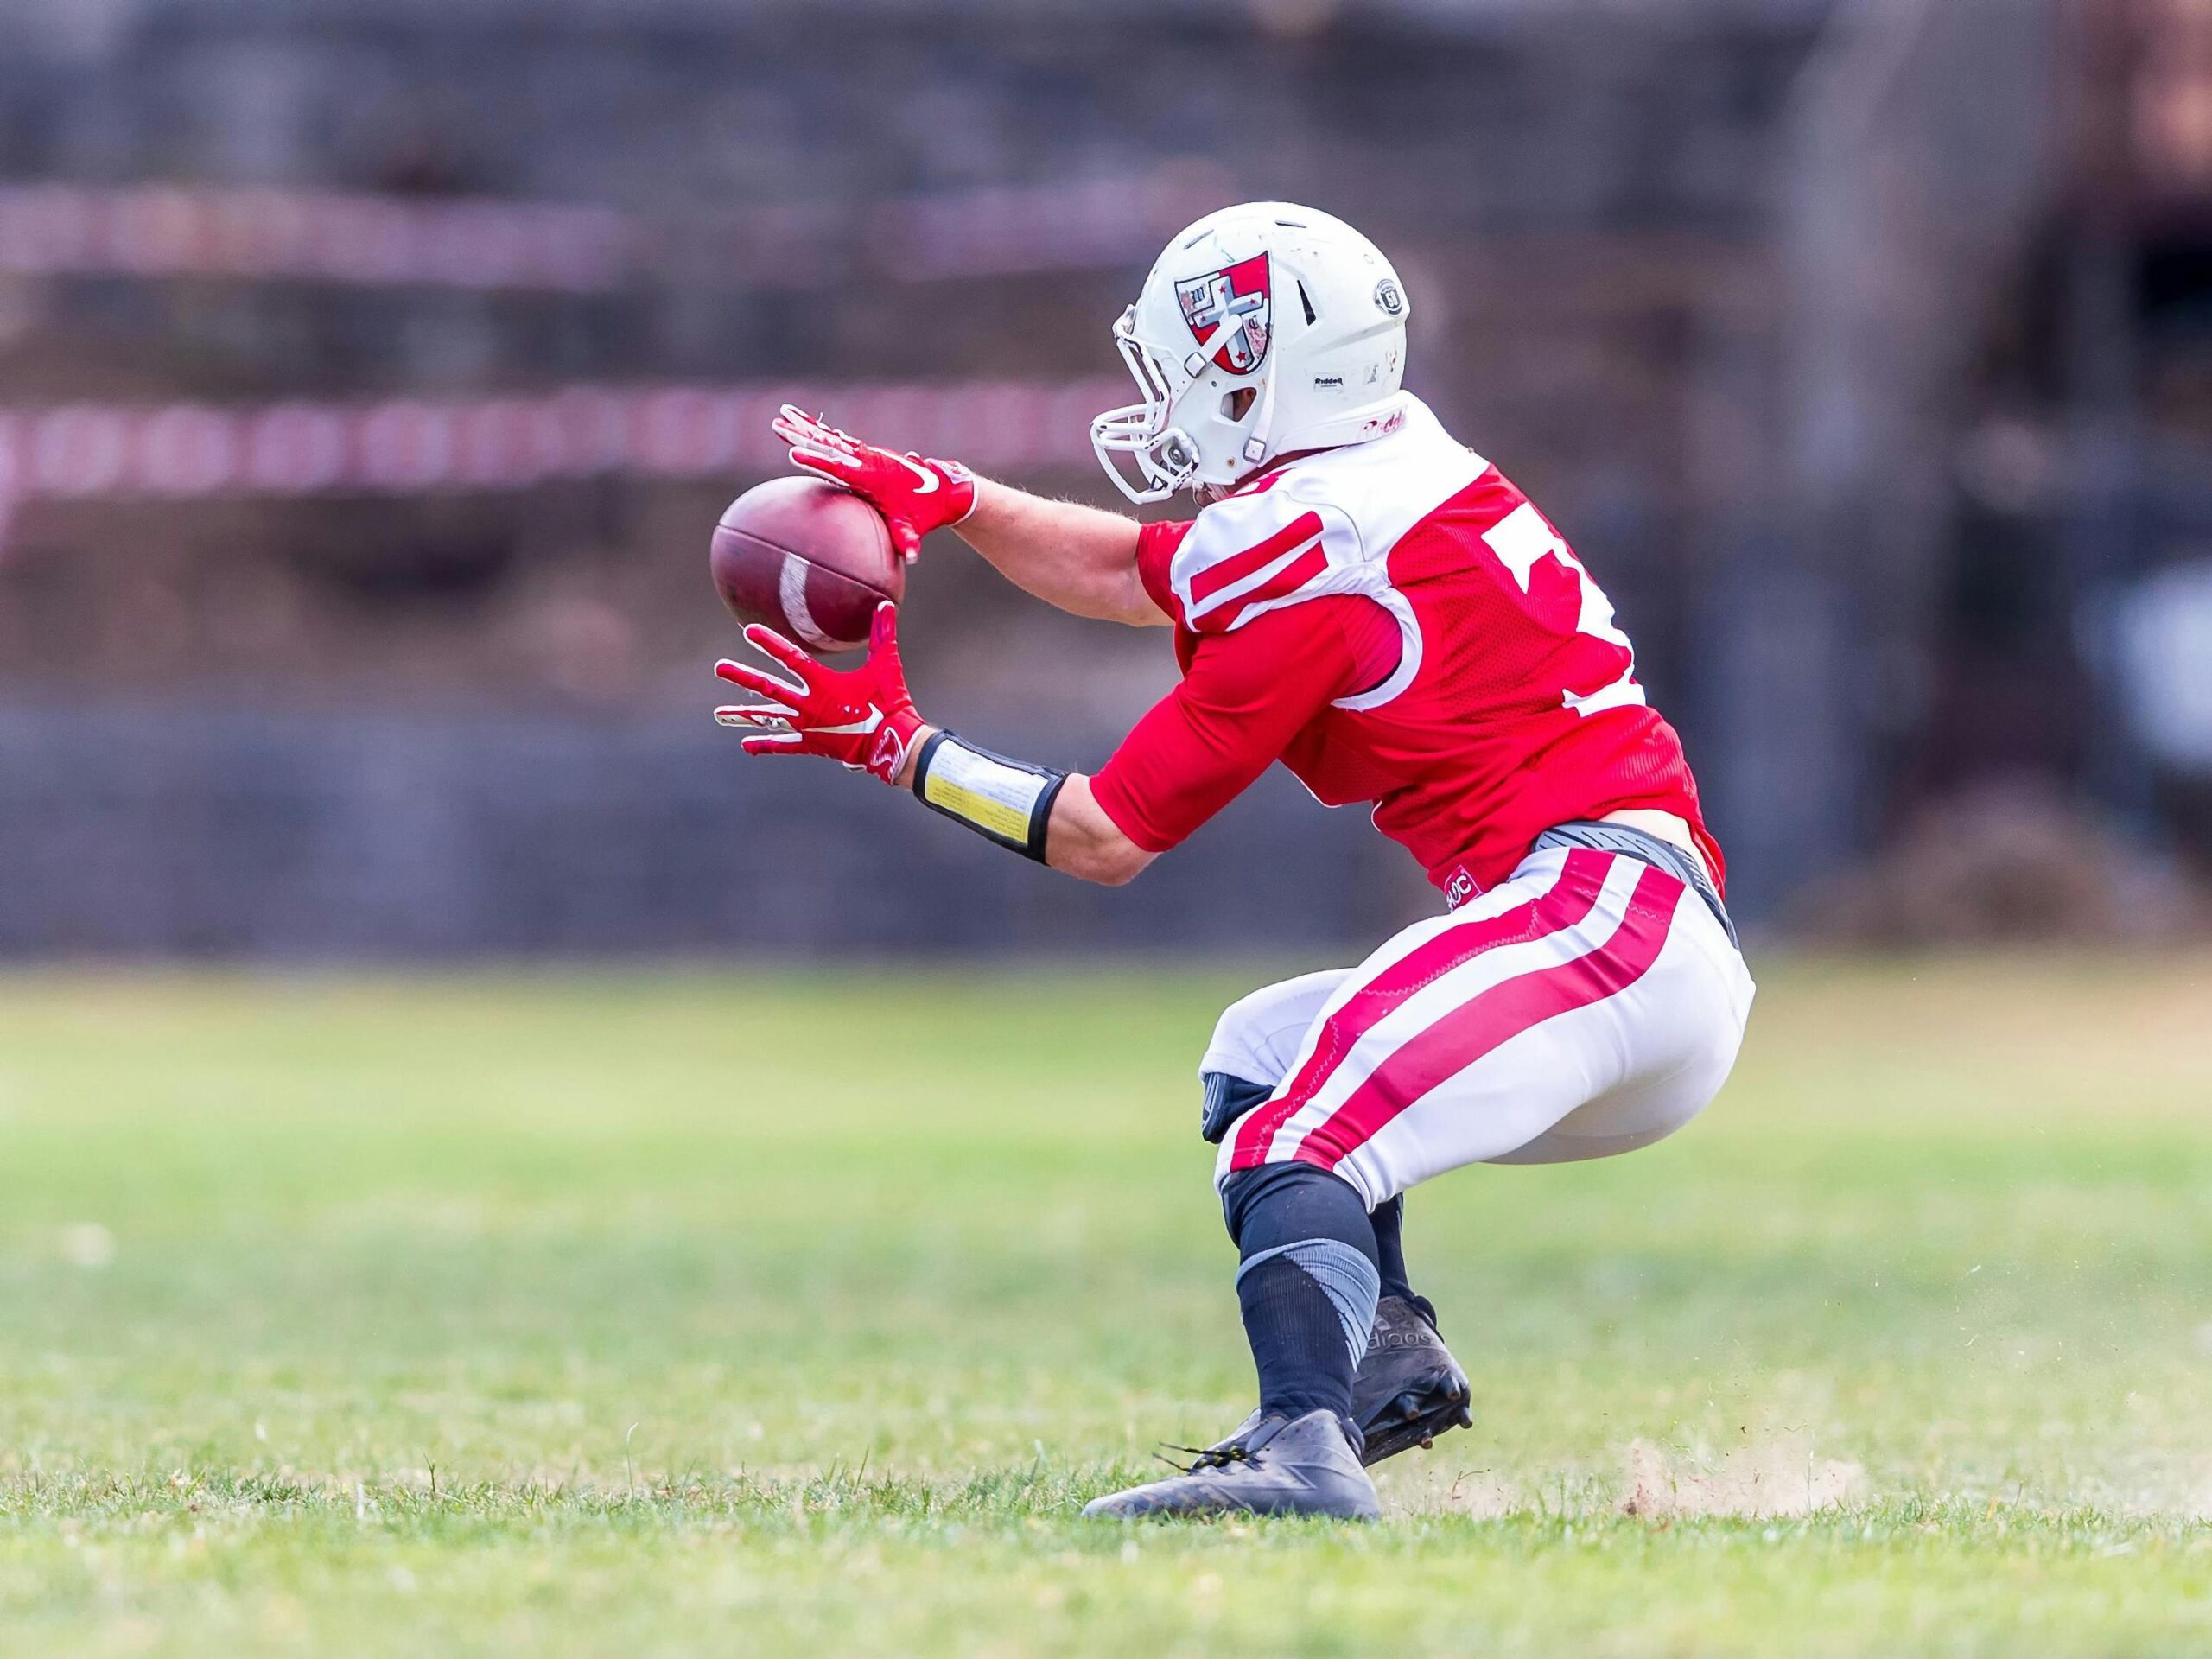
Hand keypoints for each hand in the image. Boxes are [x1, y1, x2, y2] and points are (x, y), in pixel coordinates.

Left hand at [714, 602, 924, 783]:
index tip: (748, 631)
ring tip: (719, 714)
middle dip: (742, 677)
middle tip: (719, 669)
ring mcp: (807, 726)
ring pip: (769, 718)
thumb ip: (882, 634)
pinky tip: (745, 744)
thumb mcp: (885, 665)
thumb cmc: (890, 702)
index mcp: (823, 683)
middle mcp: (808, 704)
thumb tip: (885, 603)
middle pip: (768, 688)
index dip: (769, 643)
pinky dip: (765, 744)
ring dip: (744, 714)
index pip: (790, 657)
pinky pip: (784, 745)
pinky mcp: (812, 744)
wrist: (893, 742)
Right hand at [772, 405, 976, 563]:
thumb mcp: (914, 527)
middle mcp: (866, 460)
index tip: (794, 454)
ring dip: (804, 427)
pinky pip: (836, 440)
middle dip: (802, 436)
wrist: (943, 490)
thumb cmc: (924, 511)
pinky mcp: (863, 455)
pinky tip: (798, 422)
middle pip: (827, 445)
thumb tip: (914, 557)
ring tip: (780, 416)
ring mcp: (864, 455)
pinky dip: (817, 430)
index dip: (817, 460)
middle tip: (777, 425)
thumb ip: (909, 540)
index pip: (839, 467)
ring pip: (828, 438)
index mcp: (872, 476)